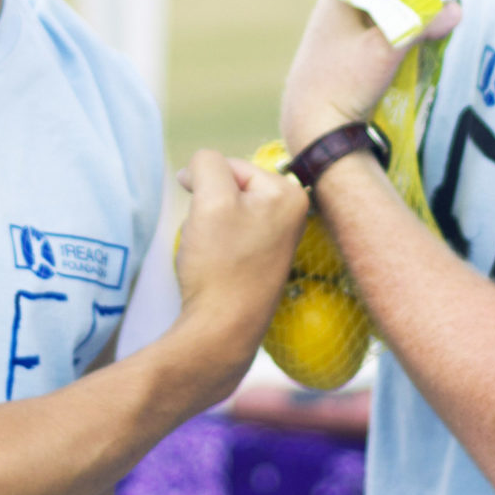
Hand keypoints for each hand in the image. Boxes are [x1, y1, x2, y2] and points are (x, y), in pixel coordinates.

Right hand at [169, 148, 306, 386]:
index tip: (200, 216)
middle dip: (208, 207)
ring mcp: (280, 240)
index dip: (204, 185)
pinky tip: (214, 268)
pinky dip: (214, 247)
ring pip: (226, 213)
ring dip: (208, 227)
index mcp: (290, 194)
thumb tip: (200, 165)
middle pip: (230, 189)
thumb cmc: (220, 266)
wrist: (221, 330)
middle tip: (209, 239)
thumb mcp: (210, 199)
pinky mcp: (263, 262)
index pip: (231, 165)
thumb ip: (206, 163)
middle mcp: (293, 214)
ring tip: (212, 255)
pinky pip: (230, 238)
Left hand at [280, 0, 460, 155]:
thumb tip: (456, 10)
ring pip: (388, 13)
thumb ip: (422, 25)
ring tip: (436, 29)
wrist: (314, 127)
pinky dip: (402, 36)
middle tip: (445, 15)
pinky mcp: (349, 51)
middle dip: (418, 3)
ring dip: (412, 21)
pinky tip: (418, 47)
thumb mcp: (386, 49)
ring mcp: (342, 28)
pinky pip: (382, 33)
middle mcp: (339, 4)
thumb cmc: (343, 82)